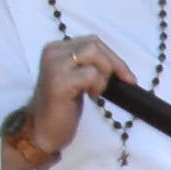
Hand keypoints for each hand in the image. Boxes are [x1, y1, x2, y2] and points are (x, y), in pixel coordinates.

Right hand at [28, 35, 129, 155]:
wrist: (43, 129)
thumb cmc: (63, 105)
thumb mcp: (78, 78)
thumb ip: (91, 64)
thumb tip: (121, 66)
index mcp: (56, 49)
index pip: (92, 41)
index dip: (113, 57)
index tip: (127, 76)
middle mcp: (53, 53)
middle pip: (95, 44)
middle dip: (114, 64)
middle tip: (121, 82)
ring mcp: (54, 66)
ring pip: (94, 54)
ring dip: (104, 75)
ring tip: (95, 91)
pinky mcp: (59, 82)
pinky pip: (91, 74)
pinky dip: (98, 85)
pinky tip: (90, 96)